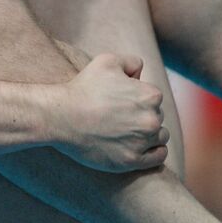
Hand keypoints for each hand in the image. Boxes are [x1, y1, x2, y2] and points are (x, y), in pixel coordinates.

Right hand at [55, 54, 168, 172]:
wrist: (60, 116)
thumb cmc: (83, 88)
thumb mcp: (108, 61)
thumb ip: (132, 62)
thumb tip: (140, 75)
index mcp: (150, 95)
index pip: (154, 98)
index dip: (138, 99)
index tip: (121, 103)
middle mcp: (151, 119)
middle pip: (157, 117)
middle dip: (143, 116)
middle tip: (120, 118)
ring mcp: (142, 142)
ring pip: (160, 136)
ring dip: (150, 134)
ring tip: (129, 133)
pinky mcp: (132, 161)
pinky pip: (158, 157)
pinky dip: (154, 152)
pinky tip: (141, 147)